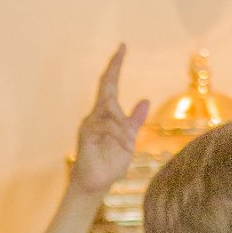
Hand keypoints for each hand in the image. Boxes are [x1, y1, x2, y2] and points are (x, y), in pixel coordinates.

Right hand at [70, 46, 149, 203]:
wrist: (97, 184)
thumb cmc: (111, 162)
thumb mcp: (129, 138)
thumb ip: (135, 120)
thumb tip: (145, 100)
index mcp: (106, 114)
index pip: (110, 84)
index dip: (115, 66)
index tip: (122, 48)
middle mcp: (95, 115)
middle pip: (106, 86)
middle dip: (114, 67)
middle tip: (122, 49)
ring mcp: (89, 124)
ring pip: (111, 109)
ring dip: (124, 126)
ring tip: (129, 143)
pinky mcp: (86, 135)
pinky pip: (107, 126)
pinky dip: (120, 136)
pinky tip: (126, 147)